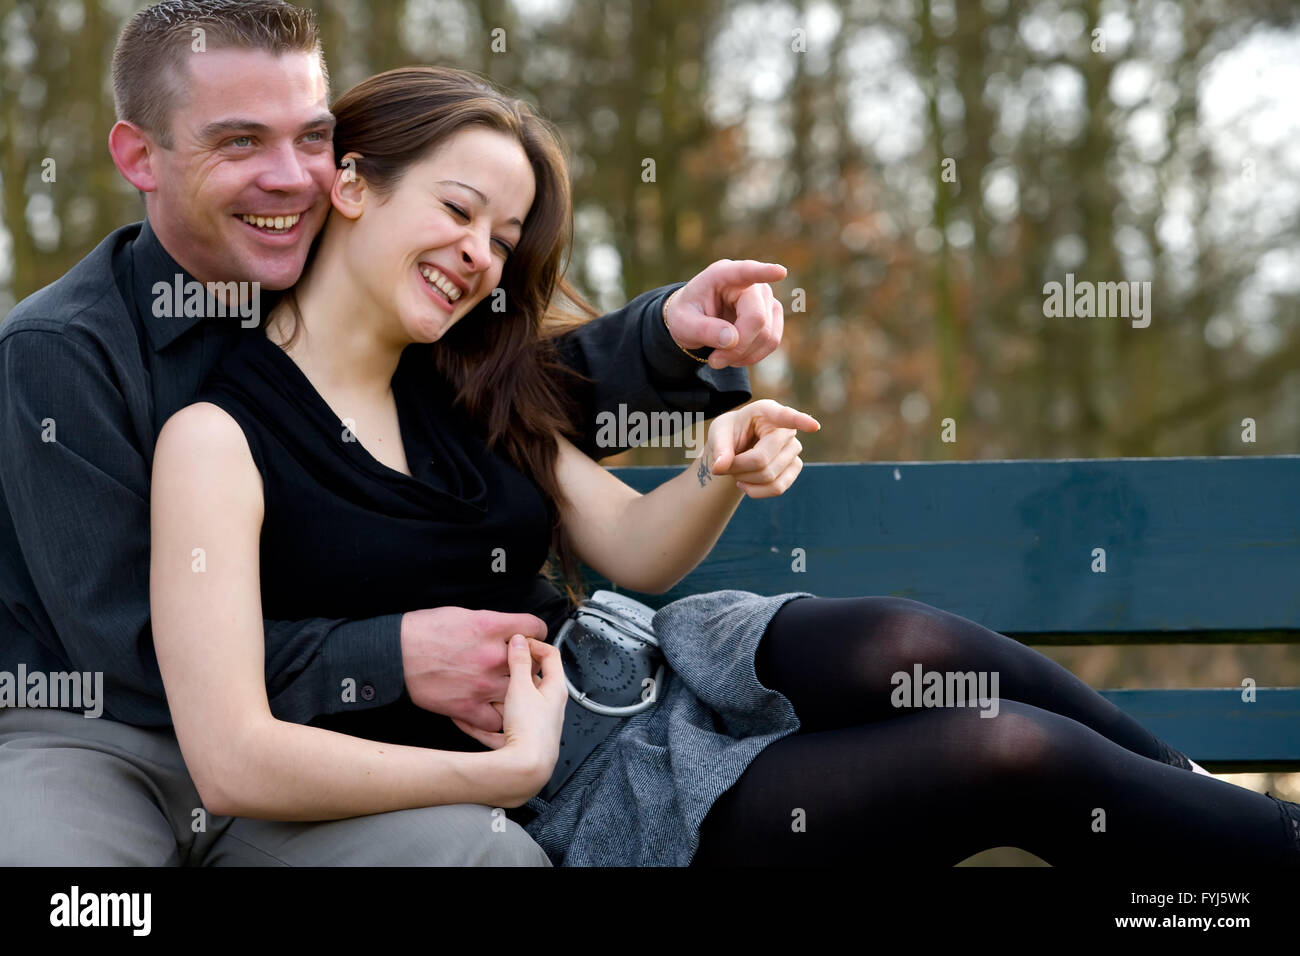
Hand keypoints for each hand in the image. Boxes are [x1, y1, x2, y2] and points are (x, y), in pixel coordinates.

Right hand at [399, 607, 547, 730]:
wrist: (395, 654)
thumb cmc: (423, 631)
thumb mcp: (463, 614)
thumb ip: (493, 624)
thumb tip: (511, 631)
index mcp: (491, 627)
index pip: (535, 628)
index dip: (535, 633)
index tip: (532, 638)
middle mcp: (491, 656)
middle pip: (532, 663)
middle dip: (528, 664)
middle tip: (520, 665)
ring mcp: (482, 684)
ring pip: (519, 693)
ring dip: (517, 692)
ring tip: (509, 690)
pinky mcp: (467, 707)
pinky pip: (496, 720)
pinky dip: (496, 717)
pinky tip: (492, 710)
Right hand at [451, 635, 567, 804]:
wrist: (526, 769)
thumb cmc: (530, 729)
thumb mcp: (521, 687)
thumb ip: (519, 662)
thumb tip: (520, 641)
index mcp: (555, 689)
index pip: (551, 656)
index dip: (534, 643)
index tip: (516, 641)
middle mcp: (548, 706)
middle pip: (529, 682)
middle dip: (509, 673)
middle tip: (494, 665)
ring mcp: (533, 724)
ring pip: (512, 704)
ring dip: (495, 699)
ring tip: (477, 693)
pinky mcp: (518, 741)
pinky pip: (499, 727)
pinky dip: (485, 722)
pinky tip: (466, 720)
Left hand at [664, 259, 785, 368]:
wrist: (694, 320)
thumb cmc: (687, 315)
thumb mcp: (682, 324)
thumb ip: (703, 330)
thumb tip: (733, 339)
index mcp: (723, 275)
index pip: (746, 272)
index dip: (764, 272)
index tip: (780, 272)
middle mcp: (751, 283)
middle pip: (757, 319)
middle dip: (737, 348)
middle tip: (714, 361)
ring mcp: (766, 298)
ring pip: (768, 335)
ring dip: (744, 355)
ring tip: (720, 358)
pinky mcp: (773, 314)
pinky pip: (772, 342)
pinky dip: (753, 356)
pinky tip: (734, 355)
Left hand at [706, 399, 820, 497]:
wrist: (738, 447)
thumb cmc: (730, 433)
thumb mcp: (718, 433)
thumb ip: (719, 448)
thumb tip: (719, 467)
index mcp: (767, 412)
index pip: (785, 417)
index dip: (800, 421)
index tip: (814, 426)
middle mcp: (786, 429)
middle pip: (761, 459)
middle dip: (737, 467)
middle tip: (724, 464)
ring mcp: (794, 449)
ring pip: (769, 476)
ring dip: (745, 479)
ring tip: (736, 470)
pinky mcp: (795, 467)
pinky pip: (777, 488)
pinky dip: (755, 491)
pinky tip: (745, 484)